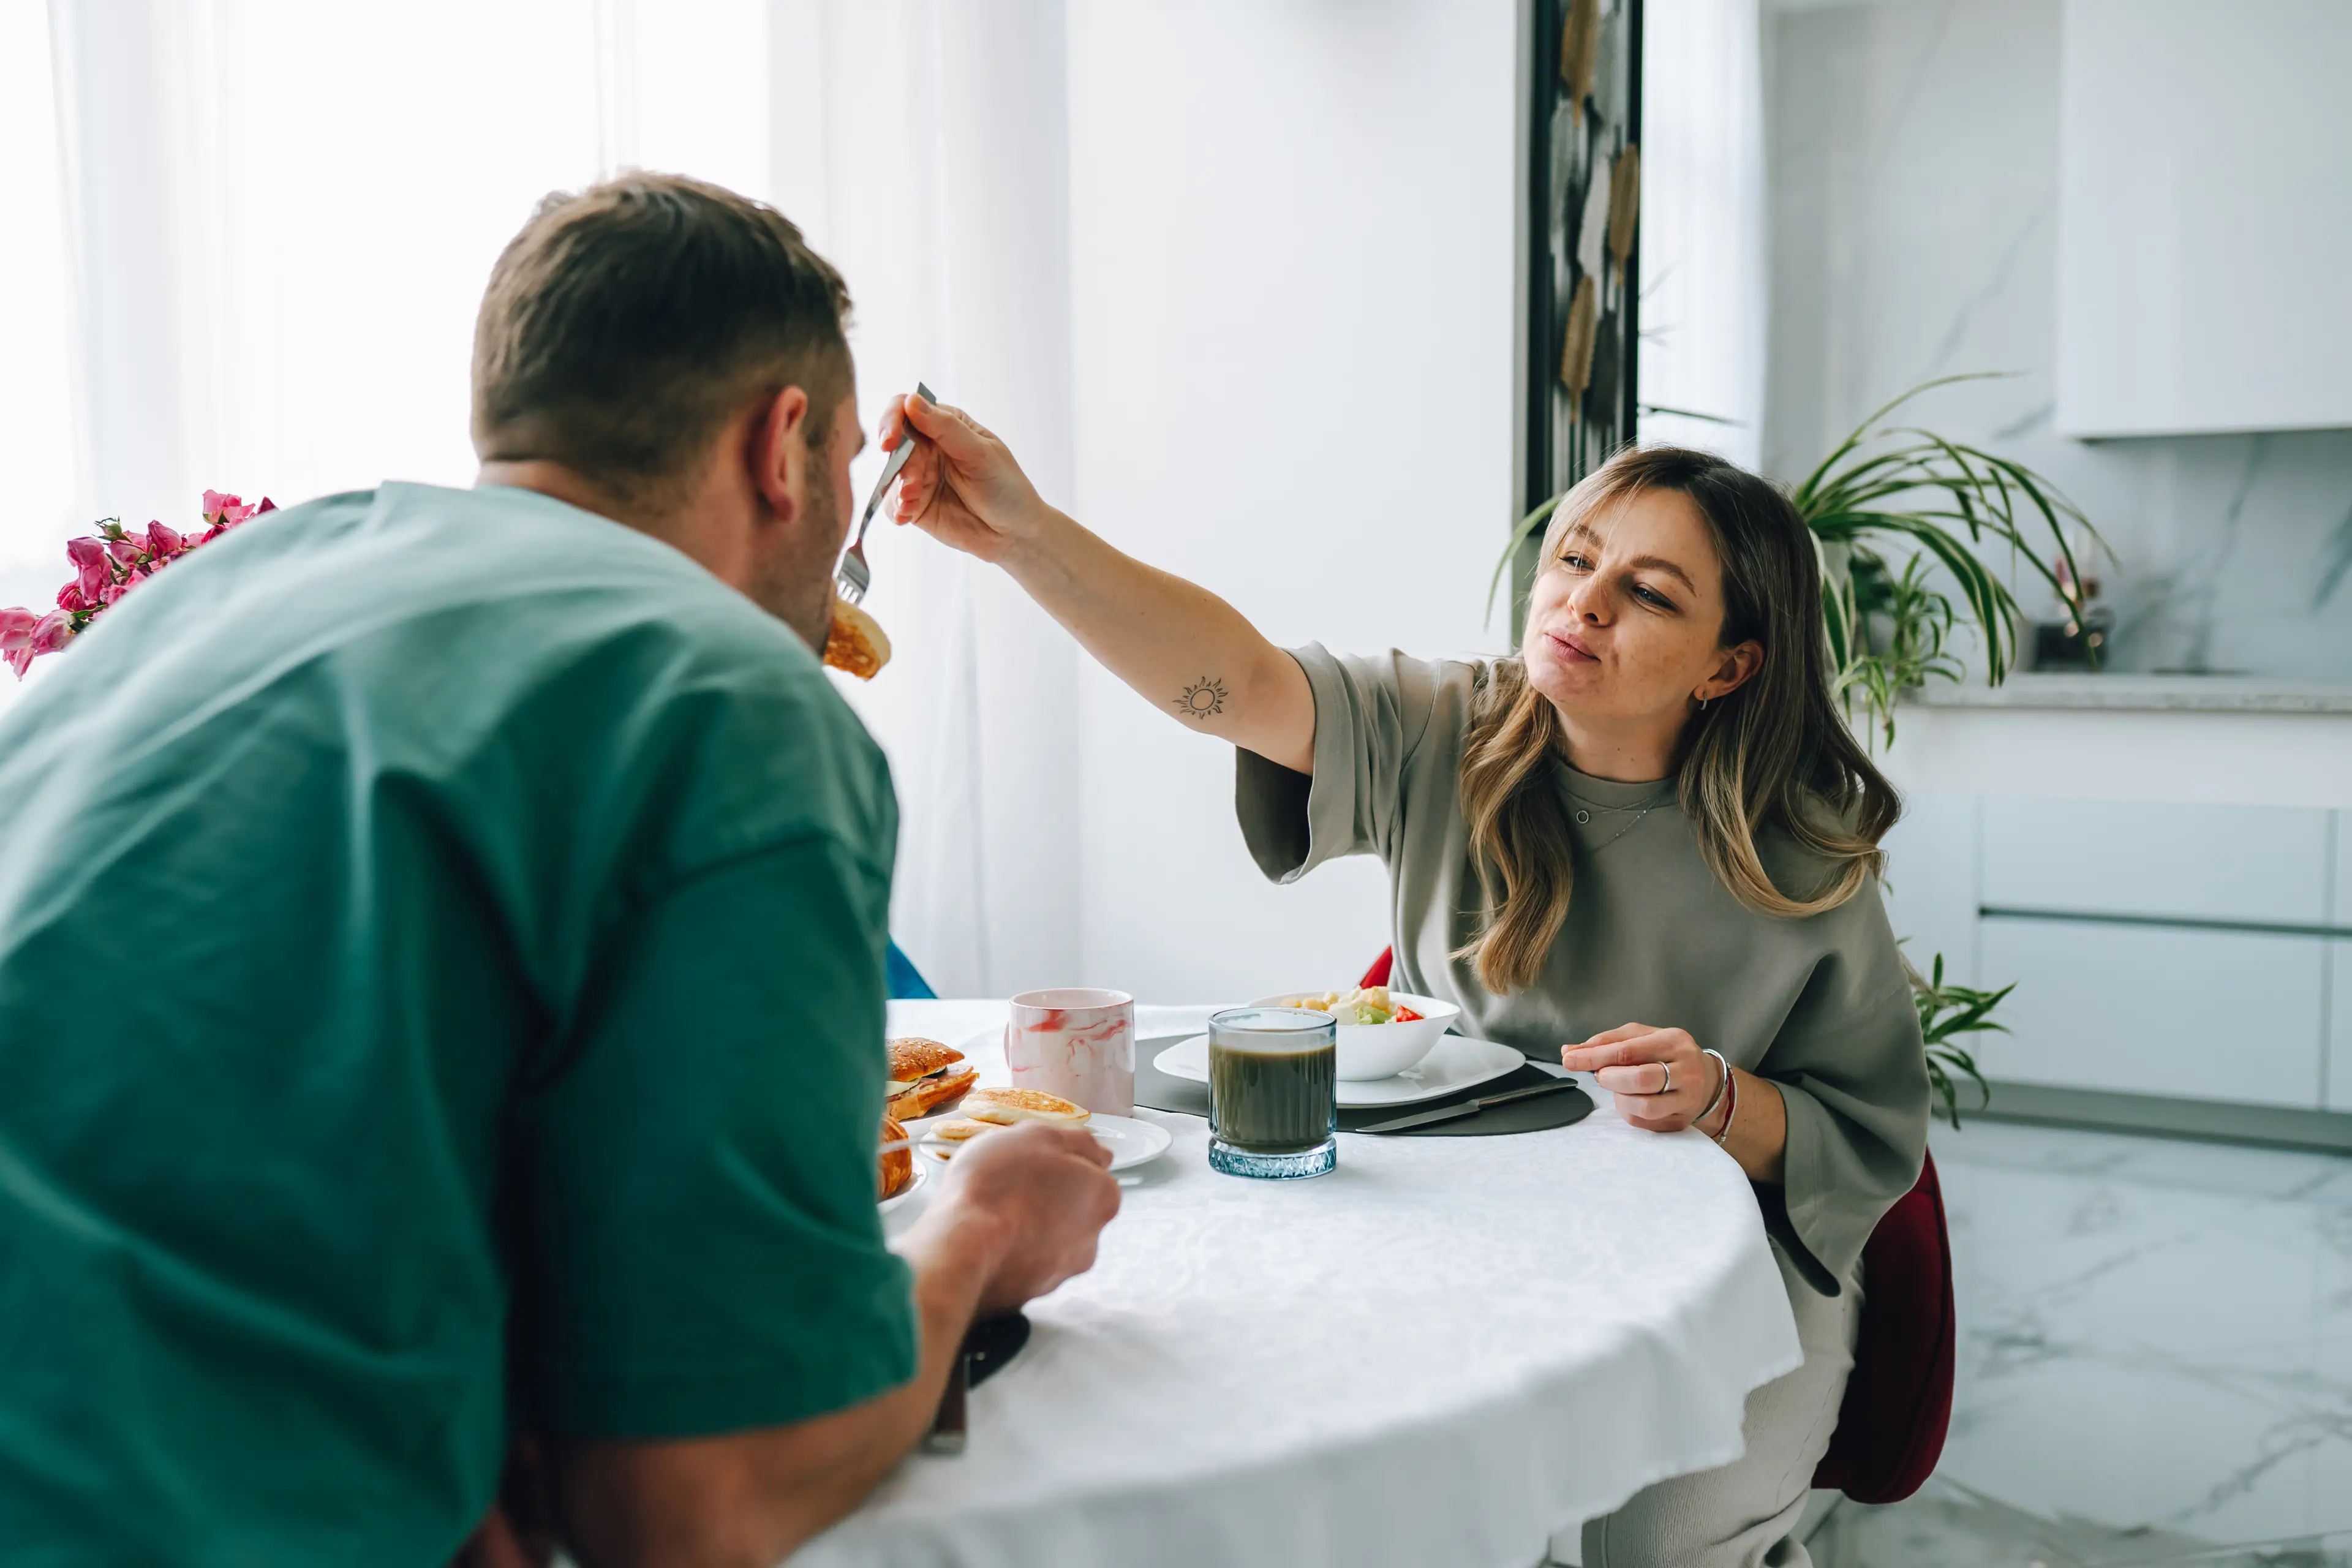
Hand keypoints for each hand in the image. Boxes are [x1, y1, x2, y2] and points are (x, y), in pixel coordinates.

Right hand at [882, 394, 1054, 564]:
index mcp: (945, 424)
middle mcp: (928, 447)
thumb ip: (946, 428)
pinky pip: (891, 503)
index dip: (892, 421)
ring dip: (896, 490)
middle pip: (895, 446)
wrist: (1015, 532)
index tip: (889, 442)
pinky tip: (906, 516)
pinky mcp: (914, 504)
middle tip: (911, 488)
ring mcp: (919, 476)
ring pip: (890, 475)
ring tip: (910, 504)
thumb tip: (911, 401)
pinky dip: (895, 509)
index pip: (906, 409)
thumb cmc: (1006, 486)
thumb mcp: (981, 454)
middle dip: (900, 467)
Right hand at [926, 1120, 1119, 1315]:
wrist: (960, 1248)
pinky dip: (1009, 1253)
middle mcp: (1091, 1240)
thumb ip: (1076, 1143)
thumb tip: (1100, 1154)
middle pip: (1071, 1210)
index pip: (1094, 1175)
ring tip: (991, 1214)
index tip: (1033, 1161)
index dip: (1060, 1164)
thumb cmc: (998, 1185)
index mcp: (1102, 1198)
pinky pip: (1022, 1266)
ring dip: (1027, 1228)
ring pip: (1047, 1240)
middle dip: (1046, 1198)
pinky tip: (985, 1240)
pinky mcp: (1030, 1295)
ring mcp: (1061, 1273)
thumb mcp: (1037, 1136)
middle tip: (1008, 1186)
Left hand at [1560, 1023, 1720, 1133]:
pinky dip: (1629, 1112)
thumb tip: (1569, 1051)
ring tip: (1618, 1088)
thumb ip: (1605, 1042)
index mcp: (1674, 1041)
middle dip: (1610, 1079)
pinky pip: (1645, 1123)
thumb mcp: (1640, 1037)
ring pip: (1644, 1106)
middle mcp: (1687, 1070)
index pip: (1627, 1050)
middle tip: (1600, 1076)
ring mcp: (1688, 1099)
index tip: (1569, 1059)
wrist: (1705, 1078)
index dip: (1593, 1056)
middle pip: (1639, 1079)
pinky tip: (1631, 1100)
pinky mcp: (1682, 1121)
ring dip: (1620, 1099)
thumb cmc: (1664, 1053)